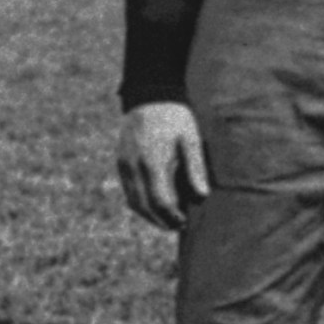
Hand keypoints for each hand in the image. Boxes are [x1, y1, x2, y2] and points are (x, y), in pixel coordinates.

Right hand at [117, 101, 210, 230]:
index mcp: (152, 162)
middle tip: (176, 226)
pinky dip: (139, 202)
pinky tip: (153, 203)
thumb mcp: (191, 140)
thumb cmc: (175, 118)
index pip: (160, 201)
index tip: (184, 221)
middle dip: (159, 220)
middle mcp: (134, 167)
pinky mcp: (120, 162)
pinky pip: (128, 190)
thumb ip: (195, 169)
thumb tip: (202, 196)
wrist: (149, 97)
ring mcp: (124, 165)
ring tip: (164, 219)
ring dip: (148, 215)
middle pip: (143, 206)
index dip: (172, 216)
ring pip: (132, 201)